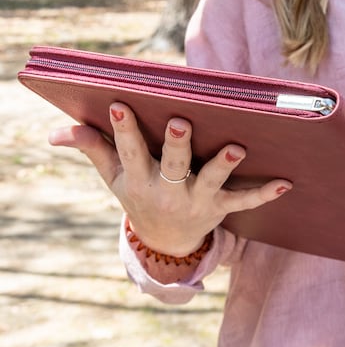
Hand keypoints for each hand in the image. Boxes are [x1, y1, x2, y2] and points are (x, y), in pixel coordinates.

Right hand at [49, 102, 290, 256]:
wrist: (165, 242)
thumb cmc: (139, 192)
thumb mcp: (113, 177)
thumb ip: (92, 148)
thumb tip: (57, 132)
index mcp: (140, 179)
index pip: (129, 152)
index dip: (124, 130)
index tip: (121, 104)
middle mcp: (168, 191)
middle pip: (174, 166)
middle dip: (178, 145)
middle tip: (183, 122)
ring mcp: (197, 200)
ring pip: (212, 182)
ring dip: (225, 165)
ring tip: (237, 148)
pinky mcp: (221, 208)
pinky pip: (245, 201)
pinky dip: (265, 193)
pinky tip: (286, 182)